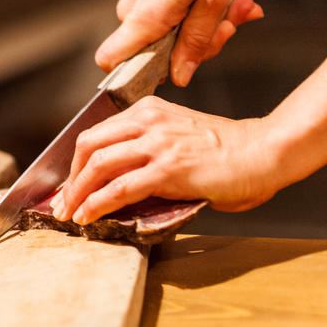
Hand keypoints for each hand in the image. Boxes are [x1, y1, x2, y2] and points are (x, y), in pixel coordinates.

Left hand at [50, 96, 281, 224]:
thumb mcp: (176, 138)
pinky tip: (89, 216)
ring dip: (77, 193)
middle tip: (64, 201)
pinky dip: (97, 204)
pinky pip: (118, 188)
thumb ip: (145, 150)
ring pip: (97, 166)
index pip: (97, 134)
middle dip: (71, 178)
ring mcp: (157, 144)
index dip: (76, 162)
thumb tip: (113, 181)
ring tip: (70, 213)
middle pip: (88, 146)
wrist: (262, 153)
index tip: (69, 184)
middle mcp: (147, 122)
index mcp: (147, 111)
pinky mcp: (167, 169)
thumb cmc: (224, 152)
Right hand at [94, 0, 262, 86]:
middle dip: (198, 46)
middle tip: (230, 24)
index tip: (173, 69)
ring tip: (234, 5)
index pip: (111, 62)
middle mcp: (133, 13)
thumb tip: (179, 76)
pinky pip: (168, 18)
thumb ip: (197, 42)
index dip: (136, 76)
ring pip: (167, 35)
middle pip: (155, 54)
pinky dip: (196, 12)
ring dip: (204, 27)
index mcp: (145, 18)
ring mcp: (138, 2)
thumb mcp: (214, 0)